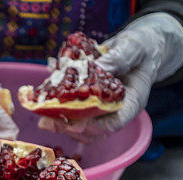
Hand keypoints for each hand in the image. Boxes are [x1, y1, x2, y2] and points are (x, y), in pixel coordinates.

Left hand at [39, 13, 182, 141]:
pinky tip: (41, 100)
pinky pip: (71, 112)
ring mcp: (100, 109)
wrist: (138, 46)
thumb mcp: (133, 47)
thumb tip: (96, 68)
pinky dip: (55, 109)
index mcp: (131, 102)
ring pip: (79, 126)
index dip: (94, 127)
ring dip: (58, 123)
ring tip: (40, 116)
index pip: (114, 124)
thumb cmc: (142, 46)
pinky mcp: (87, 102)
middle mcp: (114, 111)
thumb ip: (118, 58)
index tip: (75, 124)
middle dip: (68, 128)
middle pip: (92, 131)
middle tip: (46, 122)